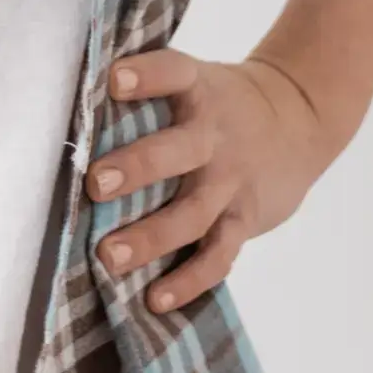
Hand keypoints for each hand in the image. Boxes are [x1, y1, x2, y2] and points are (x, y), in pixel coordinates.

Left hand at [81, 44, 345, 315]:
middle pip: (177, 151)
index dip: (147, 75)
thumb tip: (73, 105)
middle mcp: (216, 135)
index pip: (174, 73)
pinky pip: (218, 255)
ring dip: (149, 237)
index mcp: (200, 90)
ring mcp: (232, 181)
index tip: (113, 79)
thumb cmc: (221, 104)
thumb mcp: (198, 83)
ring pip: (192, 213)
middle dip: (137, 167)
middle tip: (94, 184)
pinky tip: (155, 299)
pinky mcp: (244, 219)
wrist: (300, 118)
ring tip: (107, 257)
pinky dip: (188, 280)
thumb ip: (152, 94)